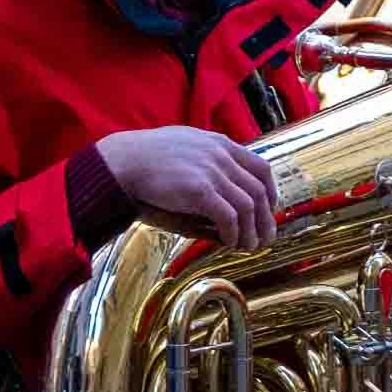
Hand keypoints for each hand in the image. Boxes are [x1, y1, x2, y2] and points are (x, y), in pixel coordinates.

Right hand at [97, 125, 277, 250]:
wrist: (121, 163)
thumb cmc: (147, 164)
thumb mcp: (185, 157)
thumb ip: (208, 175)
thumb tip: (225, 206)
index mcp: (219, 144)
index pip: (261, 168)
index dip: (270, 193)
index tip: (267, 212)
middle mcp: (220, 155)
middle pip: (259, 191)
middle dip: (265, 219)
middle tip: (262, 239)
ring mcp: (211, 171)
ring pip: (248, 206)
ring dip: (251, 232)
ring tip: (246, 247)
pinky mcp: (199, 189)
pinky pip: (229, 217)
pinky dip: (233, 234)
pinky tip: (228, 244)